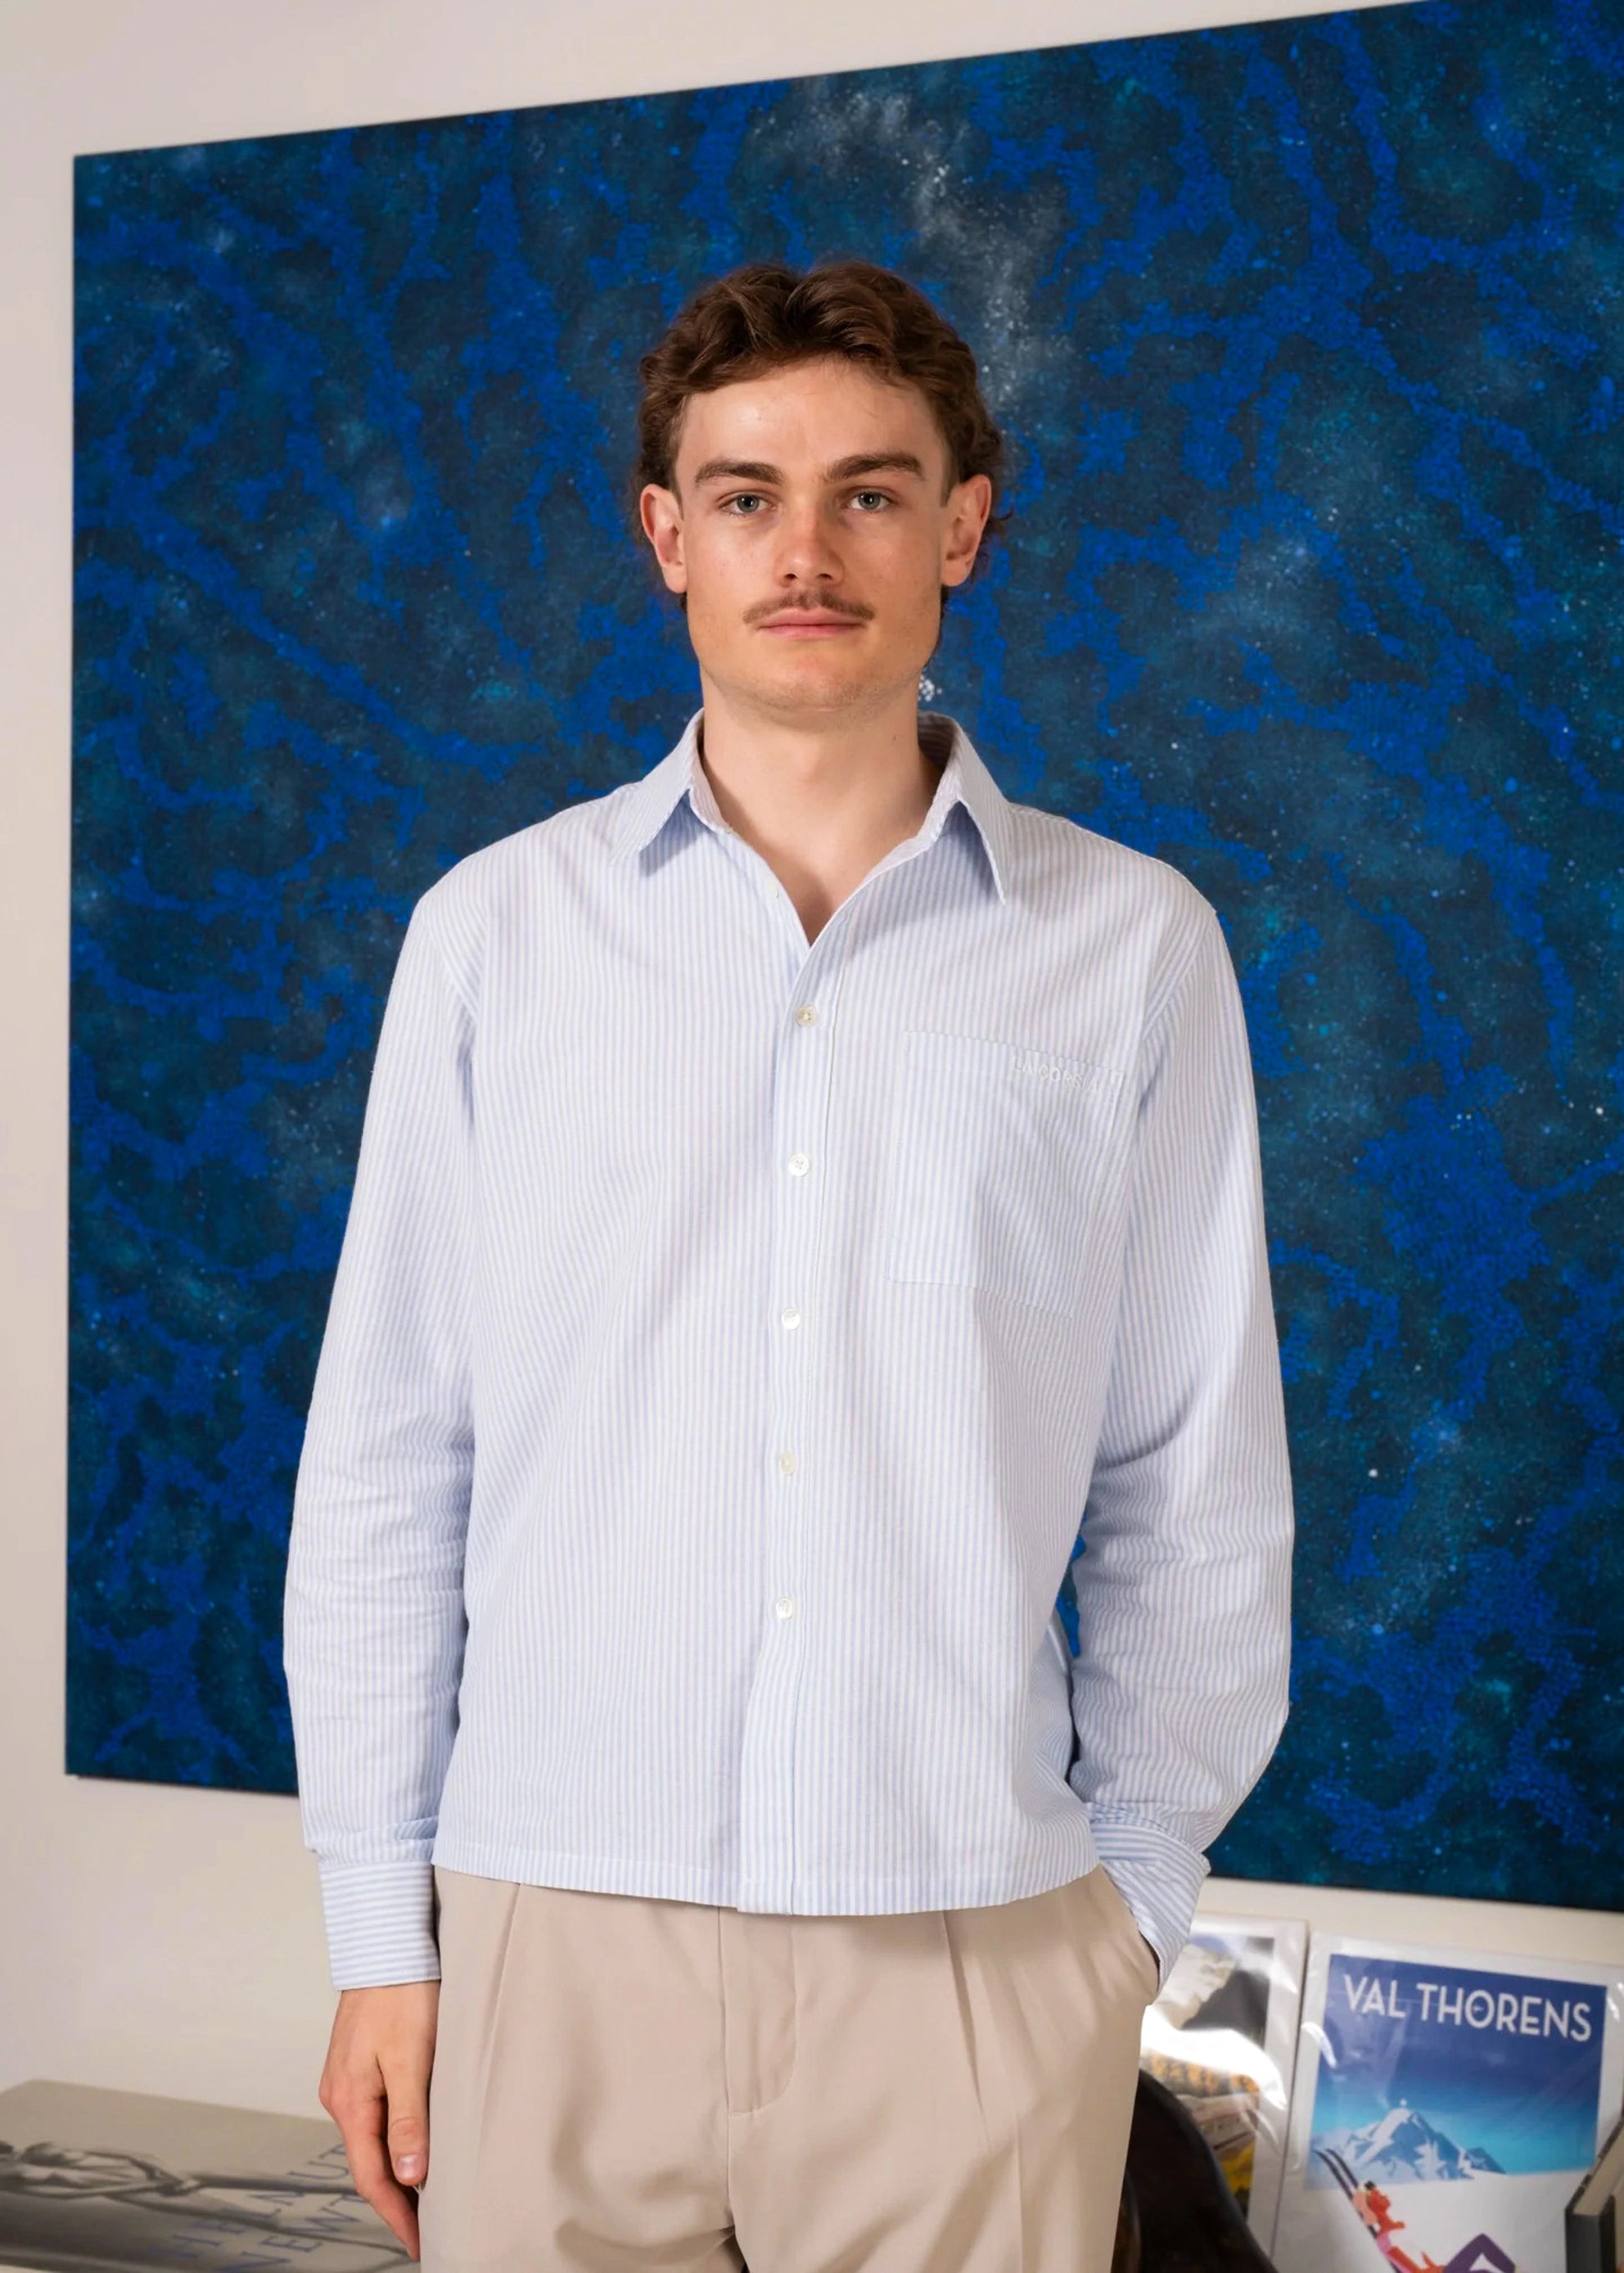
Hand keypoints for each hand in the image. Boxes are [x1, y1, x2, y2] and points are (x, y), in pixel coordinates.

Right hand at [319, 1980, 440, 2258]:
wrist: (387, 1939)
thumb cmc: (403, 1992)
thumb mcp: (411, 2058)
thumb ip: (410, 2119)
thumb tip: (410, 2176)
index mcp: (351, 2101)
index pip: (372, 2176)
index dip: (397, 2214)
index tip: (420, 2242)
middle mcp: (341, 2094)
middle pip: (368, 2161)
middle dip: (396, 2198)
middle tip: (427, 2227)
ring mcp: (347, 2077)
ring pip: (371, 2137)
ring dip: (395, 2166)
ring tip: (425, 2192)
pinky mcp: (359, 2060)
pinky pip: (374, 2112)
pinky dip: (393, 2135)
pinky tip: (412, 2138)